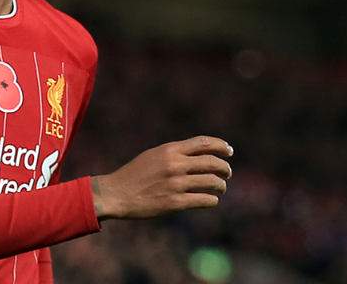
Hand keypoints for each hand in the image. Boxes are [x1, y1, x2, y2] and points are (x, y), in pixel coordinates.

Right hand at [91, 136, 232, 219]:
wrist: (116, 194)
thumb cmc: (134, 175)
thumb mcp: (153, 155)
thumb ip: (174, 153)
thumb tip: (198, 154)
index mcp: (170, 150)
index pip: (204, 143)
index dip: (221, 145)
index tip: (229, 151)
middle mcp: (175, 164)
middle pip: (212, 163)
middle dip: (225, 168)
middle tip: (227, 174)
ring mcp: (176, 184)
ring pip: (212, 182)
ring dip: (221, 186)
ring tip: (220, 188)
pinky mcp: (176, 203)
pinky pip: (205, 200)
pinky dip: (212, 200)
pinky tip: (210, 200)